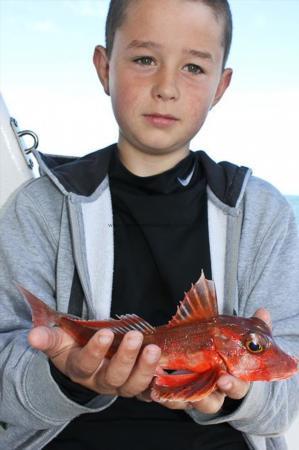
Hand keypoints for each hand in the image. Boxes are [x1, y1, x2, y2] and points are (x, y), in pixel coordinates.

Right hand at [28, 326, 160, 397]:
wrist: (84, 361)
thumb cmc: (72, 347)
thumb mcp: (58, 342)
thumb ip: (47, 338)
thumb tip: (32, 336)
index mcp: (80, 369)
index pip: (86, 364)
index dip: (95, 351)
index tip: (106, 333)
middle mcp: (101, 381)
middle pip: (114, 378)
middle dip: (125, 358)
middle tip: (135, 337)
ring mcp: (120, 384)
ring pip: (133, 386)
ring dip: (145, 368)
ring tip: (154, 349)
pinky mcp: (136, 383)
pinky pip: (149, 389)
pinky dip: (158, 384)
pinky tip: (167, 372)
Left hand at [151, 308, 271, 412]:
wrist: (215, 362)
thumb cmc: (231, 351)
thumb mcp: (242, 338)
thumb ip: (255, 327)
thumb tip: (264, 311)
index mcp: (232, 380)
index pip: (237, 388)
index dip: (231, 385)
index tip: (223, 378)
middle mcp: (213, 392)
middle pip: (210, 403)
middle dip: (203, 396)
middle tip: (186, 386)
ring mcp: (195, 394)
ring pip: (186, 403)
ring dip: (176, 395)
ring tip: (163, 382)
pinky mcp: (178, 393)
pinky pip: (170, 398)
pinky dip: (162, 392)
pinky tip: (154, 384)